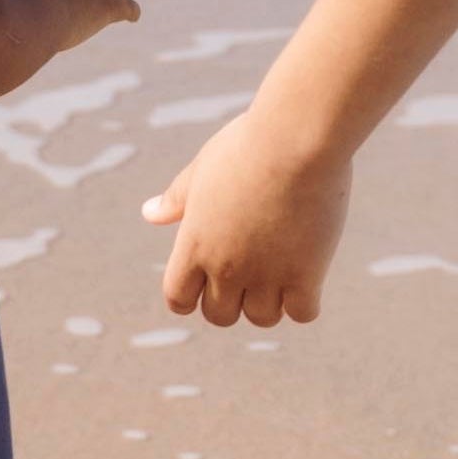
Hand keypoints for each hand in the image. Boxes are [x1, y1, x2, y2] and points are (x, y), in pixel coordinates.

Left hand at [143, 113, 350, 328]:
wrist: (295, 140)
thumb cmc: (247, 146)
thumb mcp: (202, 169)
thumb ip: (176, 199)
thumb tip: (149, 213)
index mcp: (194, 244)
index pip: (178, 298)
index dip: (190, 296)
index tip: (206, 283)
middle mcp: (225, 267)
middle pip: (220, 316)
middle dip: (231, 300)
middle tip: (250, 273)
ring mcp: (266, 274)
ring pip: (262, 318)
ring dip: (269, 302)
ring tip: (281, 271)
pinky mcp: (306, 274)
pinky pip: (302, 313)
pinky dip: (304, 302)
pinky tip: (309, 274)